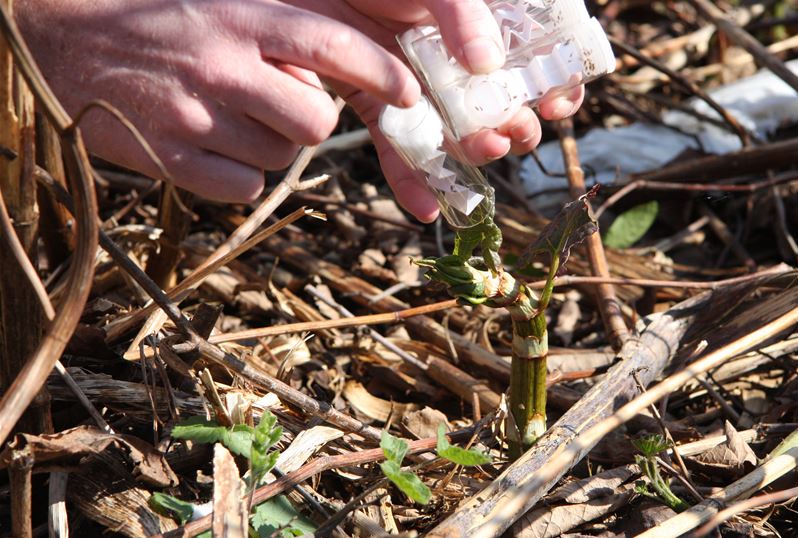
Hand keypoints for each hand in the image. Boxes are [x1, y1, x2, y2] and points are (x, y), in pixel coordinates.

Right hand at [17, 0, 418, 201]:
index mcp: (240, 17)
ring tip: (232, 118)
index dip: (382, 71)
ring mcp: (194, 116)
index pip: (332, 43)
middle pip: (317, 121)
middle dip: (314, 122)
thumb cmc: (157, 23)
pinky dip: (240, 175)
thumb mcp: (221, 3)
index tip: (410, 93)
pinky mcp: (168, 159)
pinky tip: (209, 146)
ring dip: (273, 147)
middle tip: (285, 107)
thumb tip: (348, 72)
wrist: (60, 45)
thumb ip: (281, 31)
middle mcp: (222, 65)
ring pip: (283, 158)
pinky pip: (244, 187)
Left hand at [293, 0, 585, 221]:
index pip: (538, 62)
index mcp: (485, 27)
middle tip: (509, 130)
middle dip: (515, 128)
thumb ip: (463, 13)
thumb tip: (487, 64)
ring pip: (457, 135)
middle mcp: (459, 62)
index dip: (555, 89)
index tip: (554, 104)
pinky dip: (410, 180)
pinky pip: (399, 148)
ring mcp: (421, 87)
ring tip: (479, 151)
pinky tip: (424, 209)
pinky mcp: (381, 105)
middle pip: (503, 108)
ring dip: (474, 154)